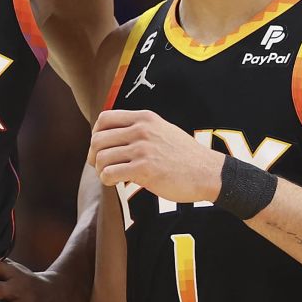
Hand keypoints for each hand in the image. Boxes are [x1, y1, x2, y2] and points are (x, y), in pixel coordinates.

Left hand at [88, 109, 223, 202]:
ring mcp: (143, 149)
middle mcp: (141, 130)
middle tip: (98, 165)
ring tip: (109, 175)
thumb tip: (114, 135)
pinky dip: (107, 179)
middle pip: (98, 139)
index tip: (100, 147)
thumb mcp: (162, 130)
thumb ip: (141, 128)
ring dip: (100, 170)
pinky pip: (110, 173)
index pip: (105, 118)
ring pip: (102, 157)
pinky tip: (115, 182)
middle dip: (94, 155)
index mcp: (145, 118)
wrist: (207, 172)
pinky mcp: (144, 169)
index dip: (96, 133)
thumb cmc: (184, 155)